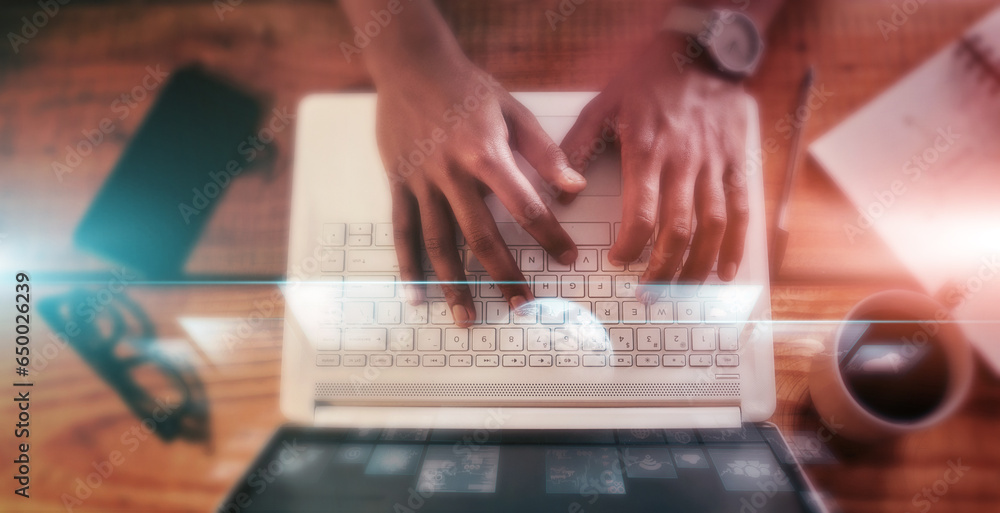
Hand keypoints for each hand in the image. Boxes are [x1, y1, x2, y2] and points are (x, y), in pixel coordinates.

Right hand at [373, 53, 586, 325]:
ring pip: (438, 243)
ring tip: (468, 318)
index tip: (567, 259)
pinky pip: (403, 232)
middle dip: (504, 274)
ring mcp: (420, 181)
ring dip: (454, 285)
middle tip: (523, 306)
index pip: (524, 204)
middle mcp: (451, 172)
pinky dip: (408, 266)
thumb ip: (545, 152)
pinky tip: (417, 296)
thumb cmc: (467, 88)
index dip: (549, 235)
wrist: (410, 63)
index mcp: (486, 153)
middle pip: (479, 235)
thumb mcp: (514, 111)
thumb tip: (576, 188)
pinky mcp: (398, 184)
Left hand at [560, 34, 749, 300]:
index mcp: (645, 150)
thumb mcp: (603, 103)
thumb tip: (560, 193)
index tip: (618, 262)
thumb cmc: (648, 77)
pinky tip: (725, 272)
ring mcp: (715, 164)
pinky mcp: (738, 162)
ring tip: (681, 290)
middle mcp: (683, 162)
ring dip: (698, 265)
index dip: (630, 247)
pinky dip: (735, 246)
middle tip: (649, 290)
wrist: (701, 49)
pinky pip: (741, 210)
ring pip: (712, 227)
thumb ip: (578, 148)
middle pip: (678, 230)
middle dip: (663, 269)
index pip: (640, 214)